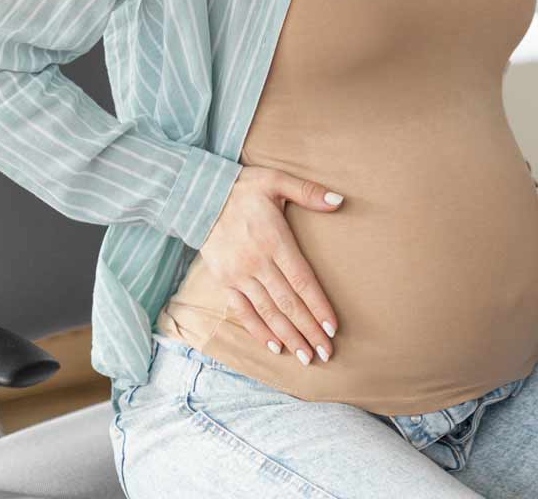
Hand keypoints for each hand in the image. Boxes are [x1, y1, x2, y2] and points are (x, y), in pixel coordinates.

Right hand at [195, 166, 343, 367]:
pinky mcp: (224, 281)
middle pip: (288, 303)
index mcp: (275, 241)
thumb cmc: (243, 187)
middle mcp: (257, 263)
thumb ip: (308, 192)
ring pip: (267, 312)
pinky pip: (242, 311)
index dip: (318, 306)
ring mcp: (239, 275)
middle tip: (326, 353)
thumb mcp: (276, 180)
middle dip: (308, 330)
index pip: (302, 280)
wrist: (197, 196)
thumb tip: (339, 200)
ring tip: (305, 356)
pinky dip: (258, 330)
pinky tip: (274, 346)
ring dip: (287, 336)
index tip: (333, 327)